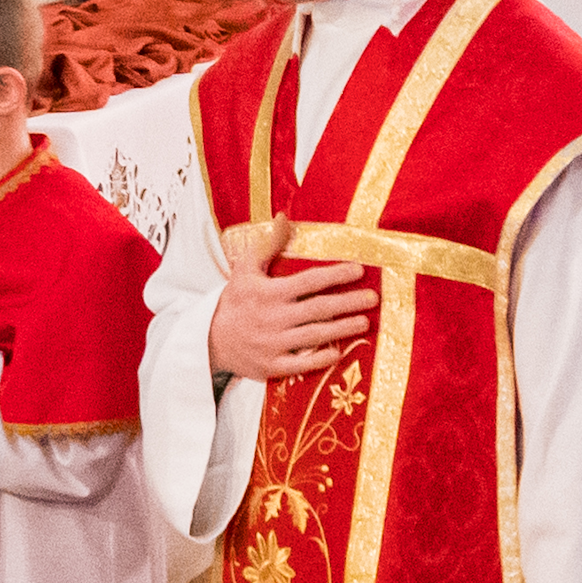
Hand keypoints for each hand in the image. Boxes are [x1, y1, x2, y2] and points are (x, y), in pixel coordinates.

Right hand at [207, 218, 374, 383]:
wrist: (208, 340)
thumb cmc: (233, 301)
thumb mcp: (245, 268)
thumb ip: (268, 244)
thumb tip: (284, 217)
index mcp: (270, 293)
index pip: (310, 281)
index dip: (336, 274)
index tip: (359, 269)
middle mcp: (274, 318)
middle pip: (319, 308)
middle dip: (348, 302)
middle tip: (372, 297)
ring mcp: (273, 344)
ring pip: (315, 335)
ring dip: (342, 328)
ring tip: (364, 322)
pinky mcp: (271, 366)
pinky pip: (300, 363)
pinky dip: (320, 358)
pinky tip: (338, 351)